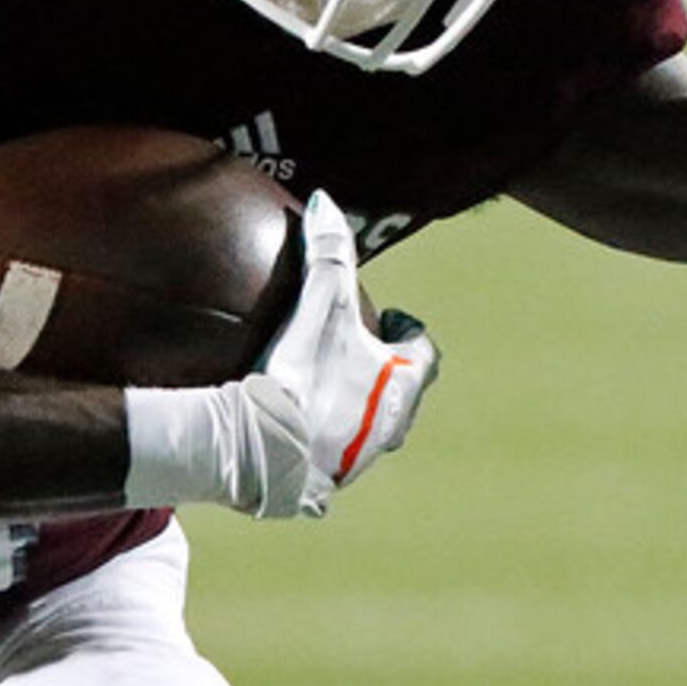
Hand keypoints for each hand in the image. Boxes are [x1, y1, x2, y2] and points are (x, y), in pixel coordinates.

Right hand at [239, 190, 436, 515]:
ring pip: (369, 433)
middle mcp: (390, 429)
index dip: (410, 333)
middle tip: (358, 353)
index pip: (425, 355)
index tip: (390, 318)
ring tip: (325, 391)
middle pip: (402, 397)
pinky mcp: (322, 484)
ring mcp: (358, 461)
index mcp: (401, 388)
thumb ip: (327, 253)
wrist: (261, 450)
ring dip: (356, 411)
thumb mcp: (319, 305)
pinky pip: (328, 463)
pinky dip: (318, 444)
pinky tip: (290, 435)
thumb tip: (325, 202)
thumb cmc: (301, 375)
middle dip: (387, 374)